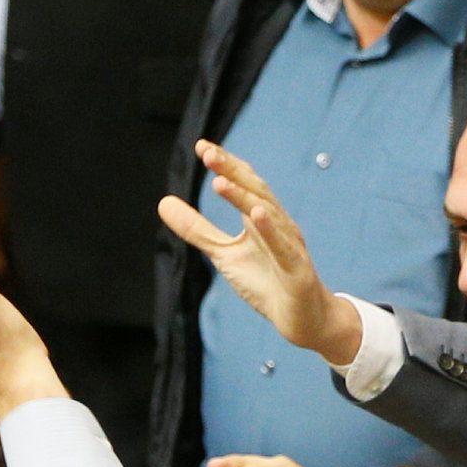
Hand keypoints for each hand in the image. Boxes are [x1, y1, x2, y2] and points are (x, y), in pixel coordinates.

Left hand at [155, 141, 359, 361]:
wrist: (303, 320)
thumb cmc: (267, 282)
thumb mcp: (224, 253)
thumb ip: (196, 229)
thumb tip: (163, 202)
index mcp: (260, 218)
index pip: (243, 184)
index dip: (225, 165)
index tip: (201, 146)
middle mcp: (277, 225)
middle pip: (255, 191)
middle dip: (232, 172)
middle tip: (208, 153)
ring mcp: (289, 246)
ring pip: (267, 215)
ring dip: (244, 197)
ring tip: (220, 182)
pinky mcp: (297, 270)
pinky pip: (283, 248)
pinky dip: (271, 230)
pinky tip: (257, 214)